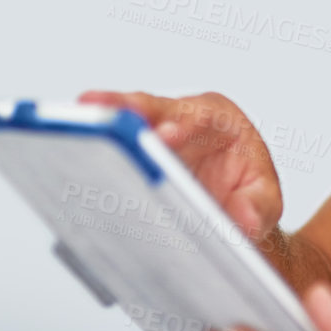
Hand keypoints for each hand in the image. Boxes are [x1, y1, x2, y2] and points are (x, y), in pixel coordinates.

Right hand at [79, 89, 281, 236]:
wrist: (232, 209)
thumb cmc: (249, 194)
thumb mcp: (264, 201)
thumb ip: (258, 208)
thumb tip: (243, 223)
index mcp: (219, 119)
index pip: (198, 116)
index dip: (179, 126)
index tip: (164, 136)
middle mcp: (181, 117)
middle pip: (149, 107)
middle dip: (123, 109)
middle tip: (96, 109)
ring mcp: (149, 134)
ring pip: (121, 124)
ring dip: (97, 127)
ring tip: (70, 129)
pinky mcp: (129, 155)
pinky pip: (108, 148)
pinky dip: (89, 152)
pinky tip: (65, 159)